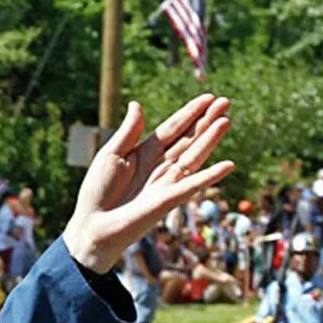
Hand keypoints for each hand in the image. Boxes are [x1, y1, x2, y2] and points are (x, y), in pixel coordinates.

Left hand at [63, 95, 233, 272]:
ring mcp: (168, 182)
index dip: (190, 113)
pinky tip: (228, 165)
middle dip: (206, 121)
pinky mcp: (169, 199)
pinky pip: (193, 185)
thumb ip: (128, 132)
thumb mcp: (111, 154)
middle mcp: (161, 165)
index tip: (209, 97)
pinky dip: (210, 176)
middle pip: (189, 139)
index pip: (173, 128)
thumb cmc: (98, 192)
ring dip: (210, 139)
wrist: (93, 224)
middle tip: (226, 102)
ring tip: (225, 120)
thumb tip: (136, 104)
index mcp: (146, 152)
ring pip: (194, 156)